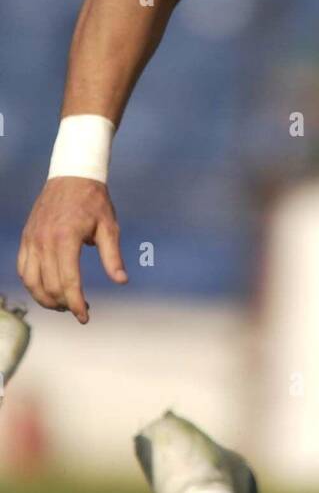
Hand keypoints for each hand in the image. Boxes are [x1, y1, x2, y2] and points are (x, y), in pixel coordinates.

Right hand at [17, 178, 127, 323]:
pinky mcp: (27, 238)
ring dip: (45, 299)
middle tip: (79, 308)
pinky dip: (32, 284)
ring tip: (63, 303)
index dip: (76, 304)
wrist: (72, 175)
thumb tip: (121, 281)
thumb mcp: (109, 226)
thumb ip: (112, 256)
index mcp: (66, 238)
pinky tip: (46, 289)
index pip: (68, 282)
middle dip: (64, 304)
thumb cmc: (94, 201)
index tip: (85, 317)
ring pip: (31, 282)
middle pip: (49, 286)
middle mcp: (44, 241)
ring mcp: (32, 239)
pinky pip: (23, 269)